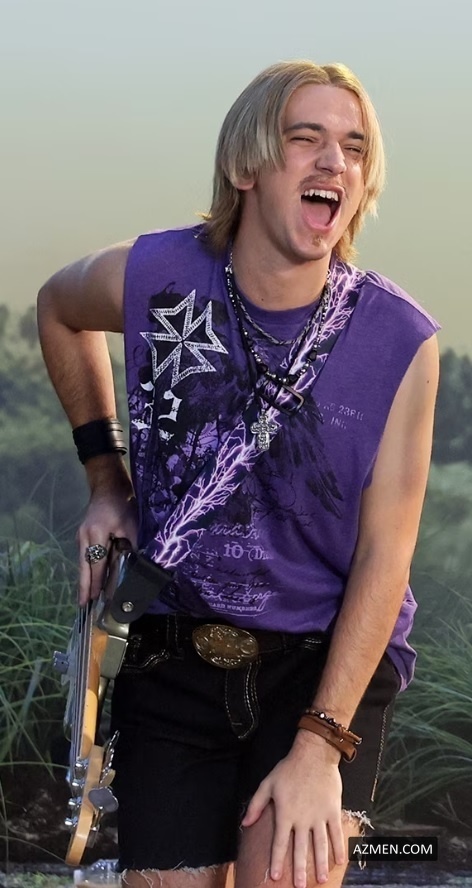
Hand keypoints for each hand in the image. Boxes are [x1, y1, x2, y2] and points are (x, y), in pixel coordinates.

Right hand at [77, 489, 137, 605]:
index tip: (97, 598)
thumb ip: (131, 546)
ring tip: (85, 599)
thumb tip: (135, 566)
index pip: (97, 564)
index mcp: (96, 534)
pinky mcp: (83, 534)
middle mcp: (84, 537)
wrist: (108, 484)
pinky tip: (89, 579)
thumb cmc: (122, 503)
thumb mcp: (131, 525)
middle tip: (83, 606)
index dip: (98, 582)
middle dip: (84, 587)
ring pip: (82, 562)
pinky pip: (85, 556)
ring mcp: (81, 535)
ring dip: (84, 580)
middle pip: (84, 567)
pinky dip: (87, 569)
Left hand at [242, 731, 344, 886]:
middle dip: (299, 870)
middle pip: (300, 849)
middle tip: (300, 886)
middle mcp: (302, 819)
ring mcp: (319, 816)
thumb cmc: (289, 769)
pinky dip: (339, 848)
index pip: (279, 843)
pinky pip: (336, 832)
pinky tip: (339, 862)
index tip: (275, 877)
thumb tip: (245, 824)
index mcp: (285, 814)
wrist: (314, 754)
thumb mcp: (268, 784)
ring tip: (321, 880)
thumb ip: (256, 805)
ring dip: (321, 864)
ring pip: (320, 845)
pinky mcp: (333, 810)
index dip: (277, 861)